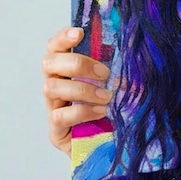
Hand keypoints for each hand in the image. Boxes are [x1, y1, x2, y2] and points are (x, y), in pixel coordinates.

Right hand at [42, 27, 110, 156]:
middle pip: (49, 63)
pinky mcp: (56, 130)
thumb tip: (131, 52)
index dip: (62, 38)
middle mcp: (56, 85)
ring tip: (107, 96)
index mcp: (67, 71)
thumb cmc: (115, 111)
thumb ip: (116, 70)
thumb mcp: (117, 87)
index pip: (55, 48)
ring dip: (82, 89)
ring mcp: (53, 107)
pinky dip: (82, 111)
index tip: (79, 33)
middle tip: (104, 73)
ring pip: (51, 87)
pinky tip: (101, 112)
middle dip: (77, 64)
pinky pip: (60, 115)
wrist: (113, 147)